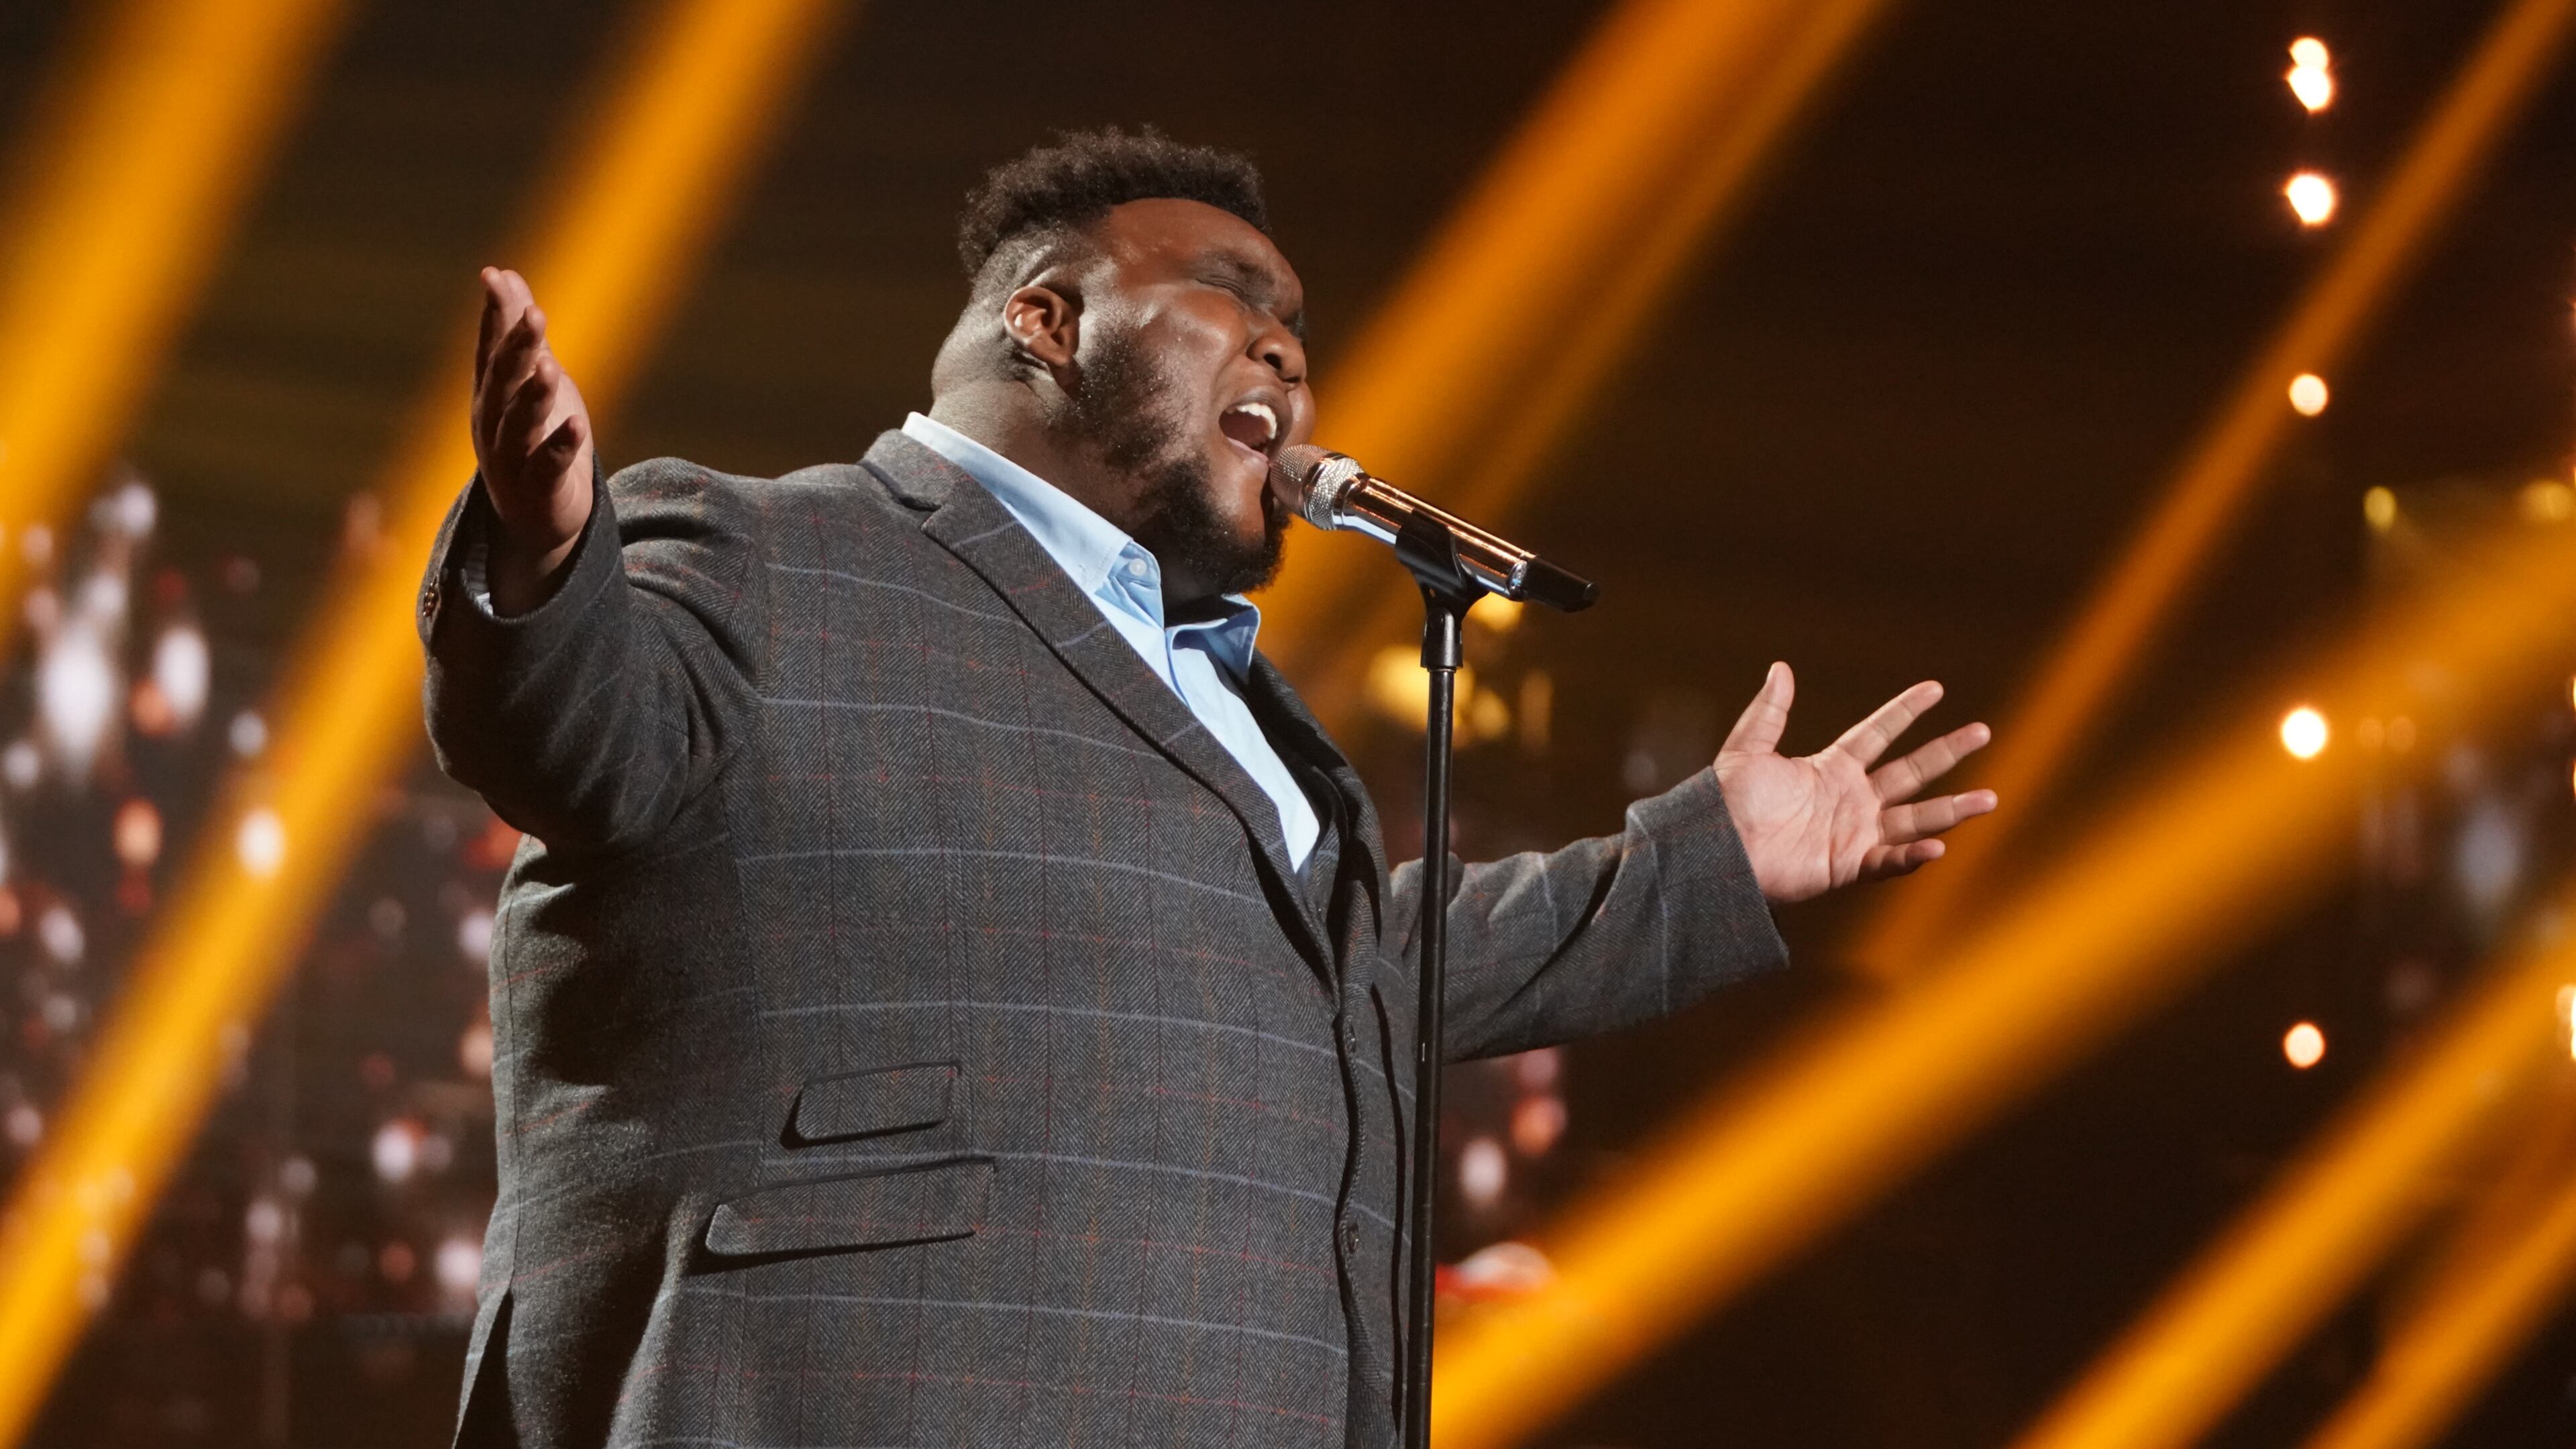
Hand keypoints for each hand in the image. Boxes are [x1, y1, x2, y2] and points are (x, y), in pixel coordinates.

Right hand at [470, 267, 593, 612]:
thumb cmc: (533, 439)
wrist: (536, 519)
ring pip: (520, 424)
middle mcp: (494, 424)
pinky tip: (578, 425)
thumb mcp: (527, 380)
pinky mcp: (540, 489)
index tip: (495, 279)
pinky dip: (561, 446)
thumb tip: (502, 275)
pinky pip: (548, 466)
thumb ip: (515, 332)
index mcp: (490, 395)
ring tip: (548, 366)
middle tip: (534, 314)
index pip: (488, 349)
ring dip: (533, 395)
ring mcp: (512, 459)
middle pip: (502, 381)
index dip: (493, 316)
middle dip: (516, 348)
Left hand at [1713, 662, 1996, 903]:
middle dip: (1947, 752)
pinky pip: (1888, 861)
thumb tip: (1781, 668)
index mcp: (1831, 767)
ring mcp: (1854, 833)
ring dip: (1951, 810)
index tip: (1935, 688)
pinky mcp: (1847, 866)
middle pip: (1911, 771)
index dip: (1905, 712)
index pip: (1878, 733)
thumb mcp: (1747, 750)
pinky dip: (1912, 857)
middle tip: (1984, 731)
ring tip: (1990, 799)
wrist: (1716, 851)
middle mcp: (1851, 798)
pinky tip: (1937, 846)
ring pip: (1915, 819)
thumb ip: (1769, 713)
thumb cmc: (1725, 802)